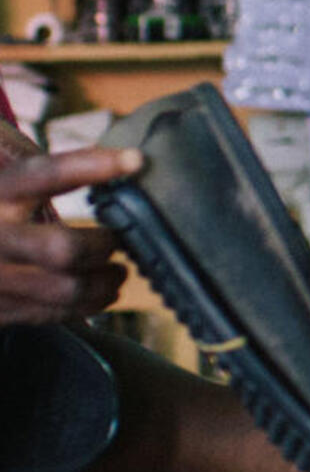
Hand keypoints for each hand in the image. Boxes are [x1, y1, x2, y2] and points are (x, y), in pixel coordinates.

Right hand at [0, 146, 142, 323]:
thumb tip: (116, 158)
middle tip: (122, 237)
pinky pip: (52, 313)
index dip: (91, 165)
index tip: (135, 159)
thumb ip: (46, 167)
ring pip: (65, 290)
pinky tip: (102, 292)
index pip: (45, 175)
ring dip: (104, 282)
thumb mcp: (4, 171)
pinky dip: (86, 305)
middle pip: (63, 249)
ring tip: (119, 272)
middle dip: (103, 244)